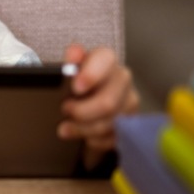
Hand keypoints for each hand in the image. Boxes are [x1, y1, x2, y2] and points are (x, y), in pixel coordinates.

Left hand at [58, 44, 139, 169]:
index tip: (75, 88)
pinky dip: (94, 140)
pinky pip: (113, 138)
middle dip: (82, 111)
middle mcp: (122, 79)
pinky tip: (84, 137)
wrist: (84, 101)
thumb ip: (72, 59)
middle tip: (64, 110)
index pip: (105, 60)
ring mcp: (129, 103)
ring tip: (65, 129)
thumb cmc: (74, 81)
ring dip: (84, 129)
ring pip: (110, 123)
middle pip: (108, 101)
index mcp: (106, 60)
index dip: (91, 75)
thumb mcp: (69, 68)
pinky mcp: (129, 125)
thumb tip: (74, 53)